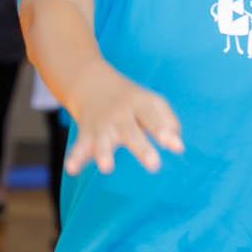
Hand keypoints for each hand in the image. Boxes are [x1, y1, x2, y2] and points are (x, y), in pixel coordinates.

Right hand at [65, 64, 183, 173]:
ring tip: (107, 167)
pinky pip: (79, 148)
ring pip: (102, 141)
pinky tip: (72, 169)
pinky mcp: (86, 135)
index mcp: (141, 105)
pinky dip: (75, 158)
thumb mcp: (152, 104)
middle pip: (131, 132)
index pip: (154, 118)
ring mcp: (102, 125)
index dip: (164, 130)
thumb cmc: (131, 101)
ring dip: (103, 154)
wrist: (91, 83)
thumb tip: (179, 146)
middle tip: (154, 165)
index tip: (175, 146)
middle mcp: (121, 115)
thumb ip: (168, 123)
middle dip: (142, 149)